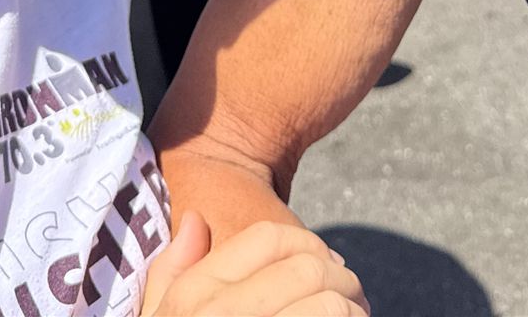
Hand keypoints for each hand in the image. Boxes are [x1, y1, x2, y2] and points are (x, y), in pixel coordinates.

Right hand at [146, 214, 366, 315]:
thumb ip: (172, 271)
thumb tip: (196, 220)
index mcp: (195, 297)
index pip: (268, 238)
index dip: (307, 243)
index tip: (322, 265)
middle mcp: (219, 316)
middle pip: (309, 268)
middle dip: (344, 279)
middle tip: (353, 296)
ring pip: (331, 307)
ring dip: (355, 313)